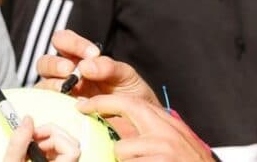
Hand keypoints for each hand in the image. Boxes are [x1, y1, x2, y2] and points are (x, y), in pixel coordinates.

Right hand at [2, 115, 80, 161]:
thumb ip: (18, 143)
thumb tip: (26, 121)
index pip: (73, 149)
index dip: (55, 135)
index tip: (37, 133)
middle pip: (71, 144)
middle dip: (51, 136)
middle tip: (32, 138)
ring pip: (65, 148)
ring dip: (48, 142)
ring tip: (31, 146)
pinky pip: (61, 154)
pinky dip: (48, 150)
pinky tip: (35, 153)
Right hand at [35, 30, 159, 105]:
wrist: (140, 124)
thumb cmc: (132, 96)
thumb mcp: (126, 76)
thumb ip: (108, 67)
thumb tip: (86, 65)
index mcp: (79, 60)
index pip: (63, 41)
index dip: (72, 43)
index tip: (92, 53)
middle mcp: (66, 76)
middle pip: (45, 63)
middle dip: (56, 64)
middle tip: (71, 70)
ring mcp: (61, 97)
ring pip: (42, 85)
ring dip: (53, 84)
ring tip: (69, 89)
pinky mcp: (60, 116)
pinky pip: (46, 110)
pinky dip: (52, 106)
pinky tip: (69, 107)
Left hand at [77, 95, 213, 161]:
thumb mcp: (172, 143)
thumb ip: (151, 133)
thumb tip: (121, 132)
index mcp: (167, 124)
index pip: (134, 102)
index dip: (107, 100)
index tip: (86, 103)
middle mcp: (166, 131)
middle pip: (128, 105)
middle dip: (103, 104)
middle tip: (84, 108)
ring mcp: (163, 147)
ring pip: (122, 148)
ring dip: (124, 160)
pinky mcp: (159, 160)